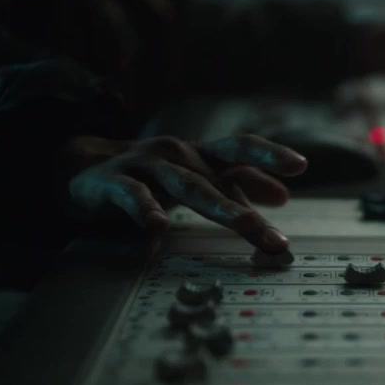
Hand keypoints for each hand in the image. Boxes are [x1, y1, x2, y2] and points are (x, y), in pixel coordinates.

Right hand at [63, 133, 306, 251]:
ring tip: (244, 225)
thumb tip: (284, 196)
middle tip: (274, 235)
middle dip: (249, 208)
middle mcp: (177, 154)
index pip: (239, 149)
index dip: (268, 154)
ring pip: (186, 185)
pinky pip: (132, 194)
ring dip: (218, 204)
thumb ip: (238, 187)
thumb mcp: (198, 178)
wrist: (85, 169)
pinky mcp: (113, 182)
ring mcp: (145, 166)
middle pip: (218, 179)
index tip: (300, 165)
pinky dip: (144, 208)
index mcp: (200, 154)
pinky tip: (157, 225)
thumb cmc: (154, 177)